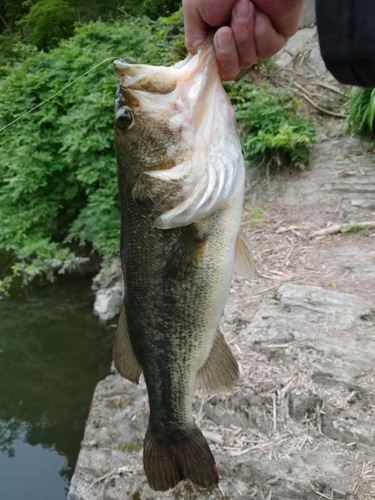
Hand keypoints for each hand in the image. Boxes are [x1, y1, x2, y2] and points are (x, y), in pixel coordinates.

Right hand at [183, 0, 303, 79]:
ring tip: (244, 5)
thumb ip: (194, 38)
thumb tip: (199, 59)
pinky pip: (267, 49)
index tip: (212, 44)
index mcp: (215, 33)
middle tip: (225, 28)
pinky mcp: (278, 33)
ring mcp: (257, 37)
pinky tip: (260, 12)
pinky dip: (261, 32)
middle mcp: (236, 38)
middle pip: (230, 70)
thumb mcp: (194, 10)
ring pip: (248, 59)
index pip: (215, 66)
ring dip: (243, 34)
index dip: (214, 62)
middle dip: (226, 50)